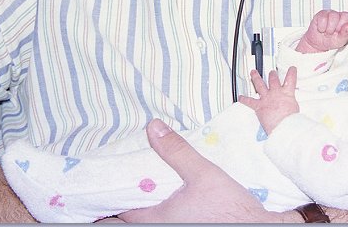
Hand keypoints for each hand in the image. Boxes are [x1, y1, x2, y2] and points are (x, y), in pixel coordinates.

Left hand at [119, 120, 283, 222]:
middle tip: (135, 173)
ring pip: (154, 215)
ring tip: (153, 178)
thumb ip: (176, 151)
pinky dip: (167, 204)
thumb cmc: (230, 209)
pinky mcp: (190, 226)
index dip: (117, 191)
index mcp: (158, 219)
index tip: (116, 175)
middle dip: (134, 194)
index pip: (123, 209)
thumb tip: (154, 129)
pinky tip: (175, 189)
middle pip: (136, 213)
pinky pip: (170, 216)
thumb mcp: (202, 173)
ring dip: (151, 199)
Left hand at [239, 67, 298, 134]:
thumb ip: (291, 104)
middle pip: (273, 80)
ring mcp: (266, 98)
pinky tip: (240, 97)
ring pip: (260, 84)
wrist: (284, 126)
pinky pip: (249, 101)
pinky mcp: (259, 106)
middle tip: (272, 72)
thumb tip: (291, 108)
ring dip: (256, 77)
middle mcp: (276, 93)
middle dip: (272, 75)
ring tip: (253, 73)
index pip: (291, 79)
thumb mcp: (295, 109)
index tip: (291, 69)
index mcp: (287, 93)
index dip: (292, 72)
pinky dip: (244, 99)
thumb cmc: (291, 121)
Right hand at [298, 9, 347, 52]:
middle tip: (334, 33)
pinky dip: (322, 27)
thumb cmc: (332, 41)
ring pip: (334, 16)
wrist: (318, 43)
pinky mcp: (322, 13)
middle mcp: (343, 16)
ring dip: (329, 28)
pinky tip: (322, 29)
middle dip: (339, 28)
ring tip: (327, 32)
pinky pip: (323, 18)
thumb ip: (346, 34)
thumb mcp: (340, 41)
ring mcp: (332, 13)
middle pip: (346, 16)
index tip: (345, 33)